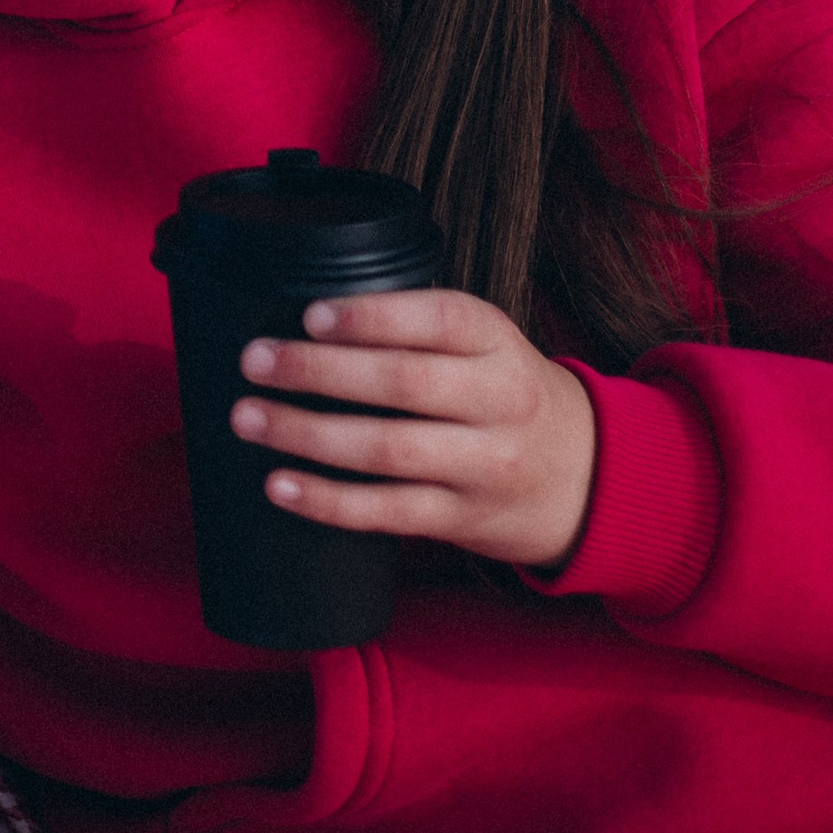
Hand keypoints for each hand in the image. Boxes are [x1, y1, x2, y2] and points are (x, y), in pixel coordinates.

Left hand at [232, 286, 598, 570]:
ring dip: (308, 434)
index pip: (439, 319)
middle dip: (319, 370)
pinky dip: (329, 501)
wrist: (584, 476)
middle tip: (255, 360)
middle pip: (404, 383)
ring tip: (249, 418)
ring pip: (389, 450)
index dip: (373, 317)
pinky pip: (389, 511)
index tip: (310, 314)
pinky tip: (280, 485)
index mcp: (497, 342)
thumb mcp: (486, 345)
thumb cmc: (504, 394)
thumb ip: (419, 328)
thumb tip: (308, 318)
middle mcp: (498, 401)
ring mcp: (484, 465)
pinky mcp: (463, 518)